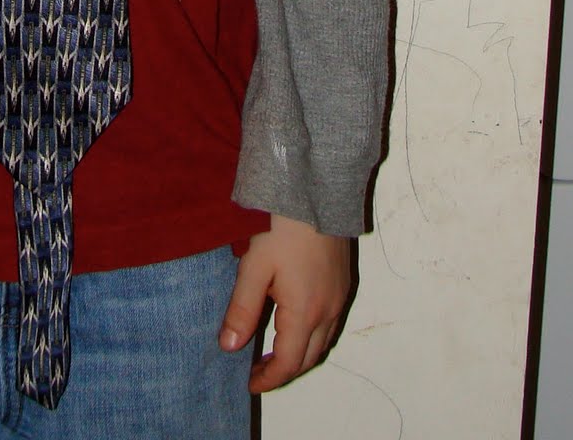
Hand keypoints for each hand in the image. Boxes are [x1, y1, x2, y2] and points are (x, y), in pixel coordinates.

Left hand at [219, 214, 352, 393]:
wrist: (316, 188)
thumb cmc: (281, 226)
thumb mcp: (254, 265)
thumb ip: (242, 308)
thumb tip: (230, 347)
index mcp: (306, 312)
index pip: (289, 362)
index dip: (269, 378)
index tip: (249, 383)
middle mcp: (329, 309)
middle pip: (309, 357)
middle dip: (285, 370)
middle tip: (258, 370)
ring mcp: (339, 294)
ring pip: (323, 340)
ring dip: (300, 352)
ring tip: (272, 349)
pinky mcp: (342, 279)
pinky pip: (330, 321)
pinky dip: (312, 333)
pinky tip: (293, 319)